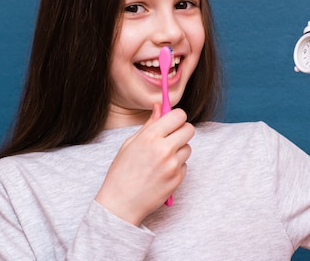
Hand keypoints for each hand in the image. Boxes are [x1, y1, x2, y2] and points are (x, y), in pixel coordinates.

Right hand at [95, 104, 194, 224]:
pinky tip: (162, 172)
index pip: (179, 115)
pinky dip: (177, 166)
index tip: (172, 121)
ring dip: (179, 150)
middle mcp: (164, 149)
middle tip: (171, 137)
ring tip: (162, 158)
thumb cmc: (121, 172)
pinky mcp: (177, 179)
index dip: (176, 117)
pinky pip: (185, 165)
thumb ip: (149, 124)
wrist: (120, 204)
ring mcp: (172, 165)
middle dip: (181, 130)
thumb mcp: (130, 144)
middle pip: (189, 129)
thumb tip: (159, 106)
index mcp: (150, 137)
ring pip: (188, 148)